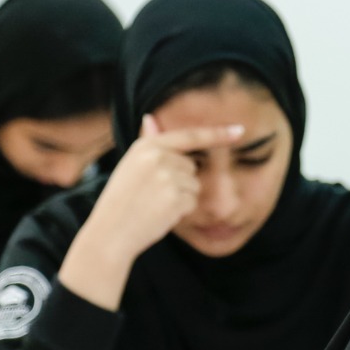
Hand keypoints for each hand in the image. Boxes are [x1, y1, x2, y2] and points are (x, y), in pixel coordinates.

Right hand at [59, 115, 241, 310]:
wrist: (110, 232)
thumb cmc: (121, 200)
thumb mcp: (130, 165)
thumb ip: (148, 144)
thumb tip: (150, 117)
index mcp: (146, 146)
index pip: (189, 136)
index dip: (217, 133)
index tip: (239, 131)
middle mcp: (159, 157)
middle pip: (191, 166)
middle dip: (180, 181)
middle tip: (153, 195)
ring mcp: (168, 177)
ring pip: (194, 185)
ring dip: (181, 197)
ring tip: (154, 205)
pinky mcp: (176, 197)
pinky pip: (192, 202)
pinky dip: (181, 211)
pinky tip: (160, 215)